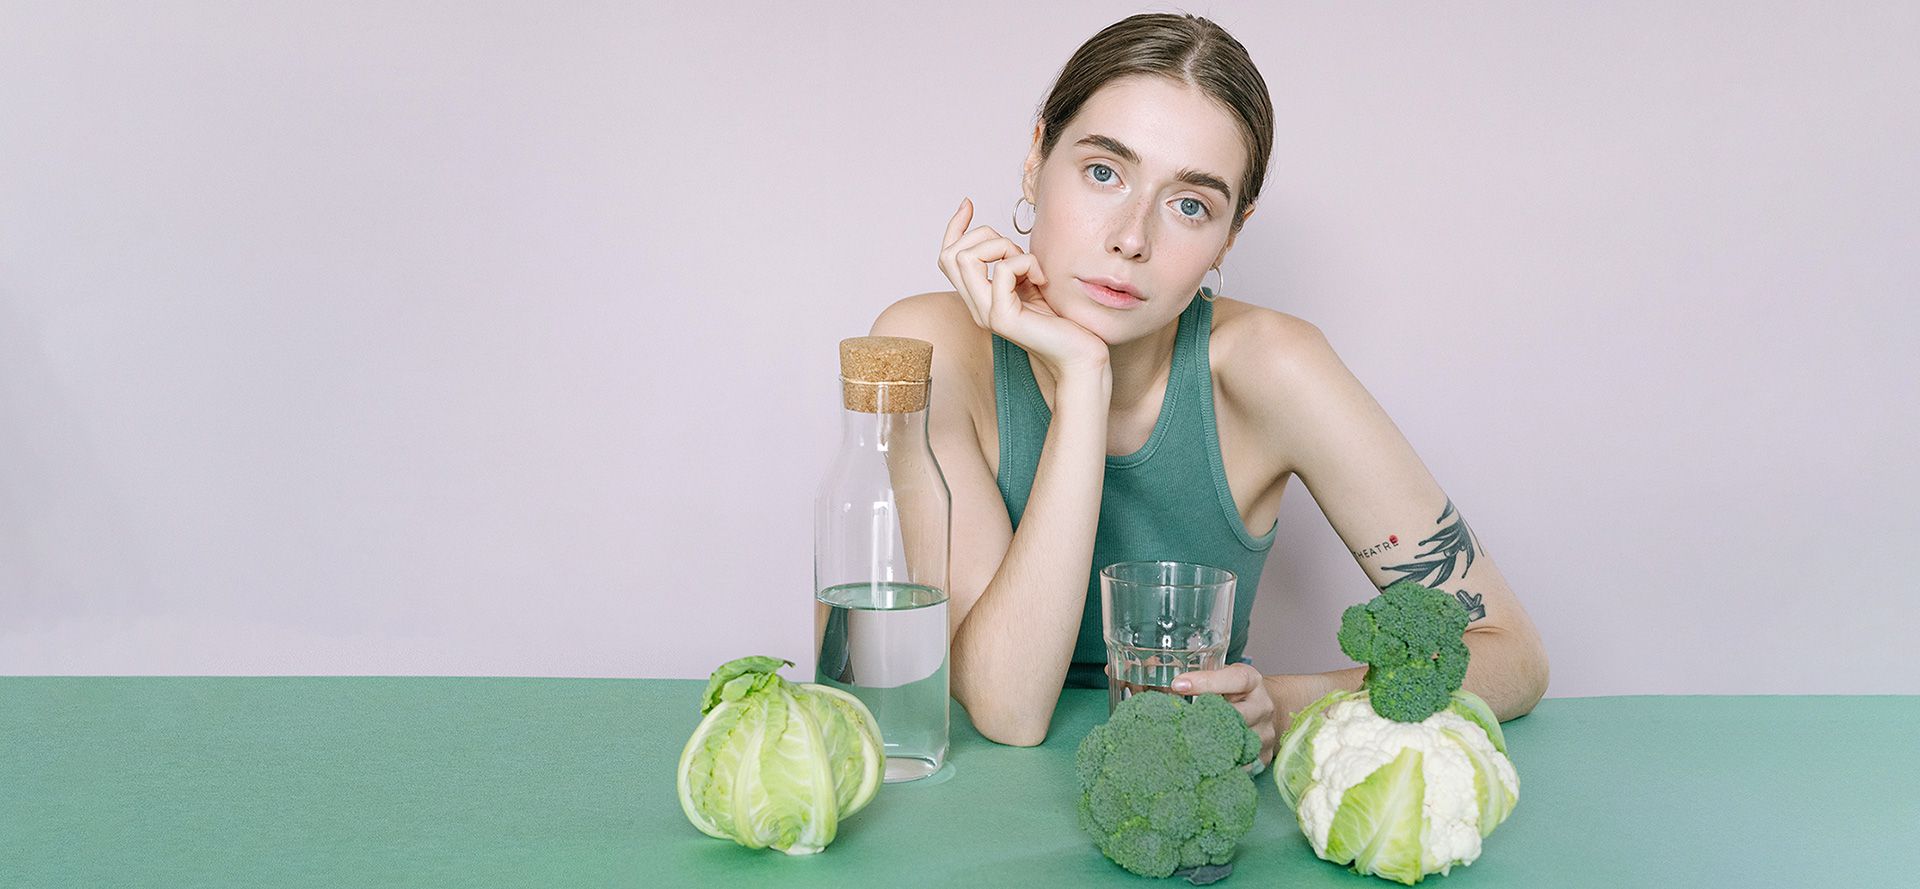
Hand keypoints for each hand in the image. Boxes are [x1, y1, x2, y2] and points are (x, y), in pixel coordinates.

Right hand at [938, 197, 1108, 376]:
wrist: (1080, 354)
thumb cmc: (1062, 319)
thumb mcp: (1030, 281)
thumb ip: (1011, 264)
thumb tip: (999, 237)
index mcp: (980, 297)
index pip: (948, 257)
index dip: (954, 227)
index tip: (968, 204)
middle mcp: (976, 306)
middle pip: (952, 254)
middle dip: (985, 236)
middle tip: (1018, 249)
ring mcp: (986, 314)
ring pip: (968, 257)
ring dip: (1004, 248)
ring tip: (1031, 266)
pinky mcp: (1003, 318)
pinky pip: (1002, 270)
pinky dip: (1025, 262)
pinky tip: (1042, 279)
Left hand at [1173, 664, 1275, 770]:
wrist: (1266, 710)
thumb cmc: (1236, 691)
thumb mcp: (1224, 675)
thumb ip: (1201, 678)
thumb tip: (1160, 678)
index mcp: (1251, 681)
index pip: (1234, 679)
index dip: (1206, 682)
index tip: (1177, 685)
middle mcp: (1262, 706)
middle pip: (1237, 716)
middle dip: (1205, 722)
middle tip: (1176, 726)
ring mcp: (1264, 733)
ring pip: (1237, 744)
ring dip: (1209, 748)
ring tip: (1183, 749)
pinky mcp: (1262, 757)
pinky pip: (1240, 766)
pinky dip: (1220, 767)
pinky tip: (1200, 767)